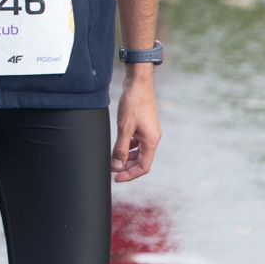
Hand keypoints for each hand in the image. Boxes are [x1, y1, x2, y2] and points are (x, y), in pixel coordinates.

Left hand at [111, 67, 160, 181]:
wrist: (138, 85)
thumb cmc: (133, 104)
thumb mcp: (124, 128)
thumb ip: (120, 148)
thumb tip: (116, 165)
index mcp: (151, 141)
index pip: (143, 167)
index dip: (130, 175)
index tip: (116, 178)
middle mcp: (153, 138)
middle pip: (141, 160)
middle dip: (127, 167)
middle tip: (111, 170)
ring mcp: (149, 132)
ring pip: (138, 151)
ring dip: (126, 157)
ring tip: (113, 160)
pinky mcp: (144, 126)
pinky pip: (137, 142)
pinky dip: (128, 147)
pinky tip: (118, 146)